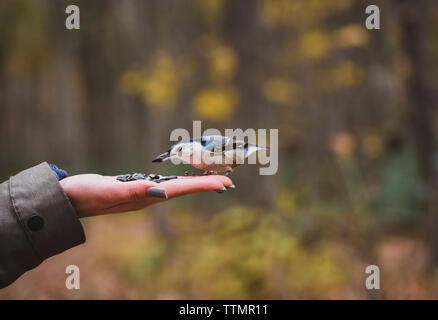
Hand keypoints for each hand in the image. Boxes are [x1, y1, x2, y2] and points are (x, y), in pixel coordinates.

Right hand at [60, 174, 232, 217]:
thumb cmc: (85, 194)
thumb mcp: (108, 191)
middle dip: (206, 184)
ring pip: (176, 188)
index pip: (181, 190)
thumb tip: (162, 193)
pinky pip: (163, 184)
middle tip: (229, 181)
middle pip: (184, 190)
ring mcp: (142, 194)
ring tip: (212, 180)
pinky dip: (177, 181)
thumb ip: (134, 191)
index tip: (225, 183)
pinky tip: (181, 180)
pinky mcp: (134, 188)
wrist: (67, 199)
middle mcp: (148, 198)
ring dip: (195, 183)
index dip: (203, 185)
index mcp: (145, 197)